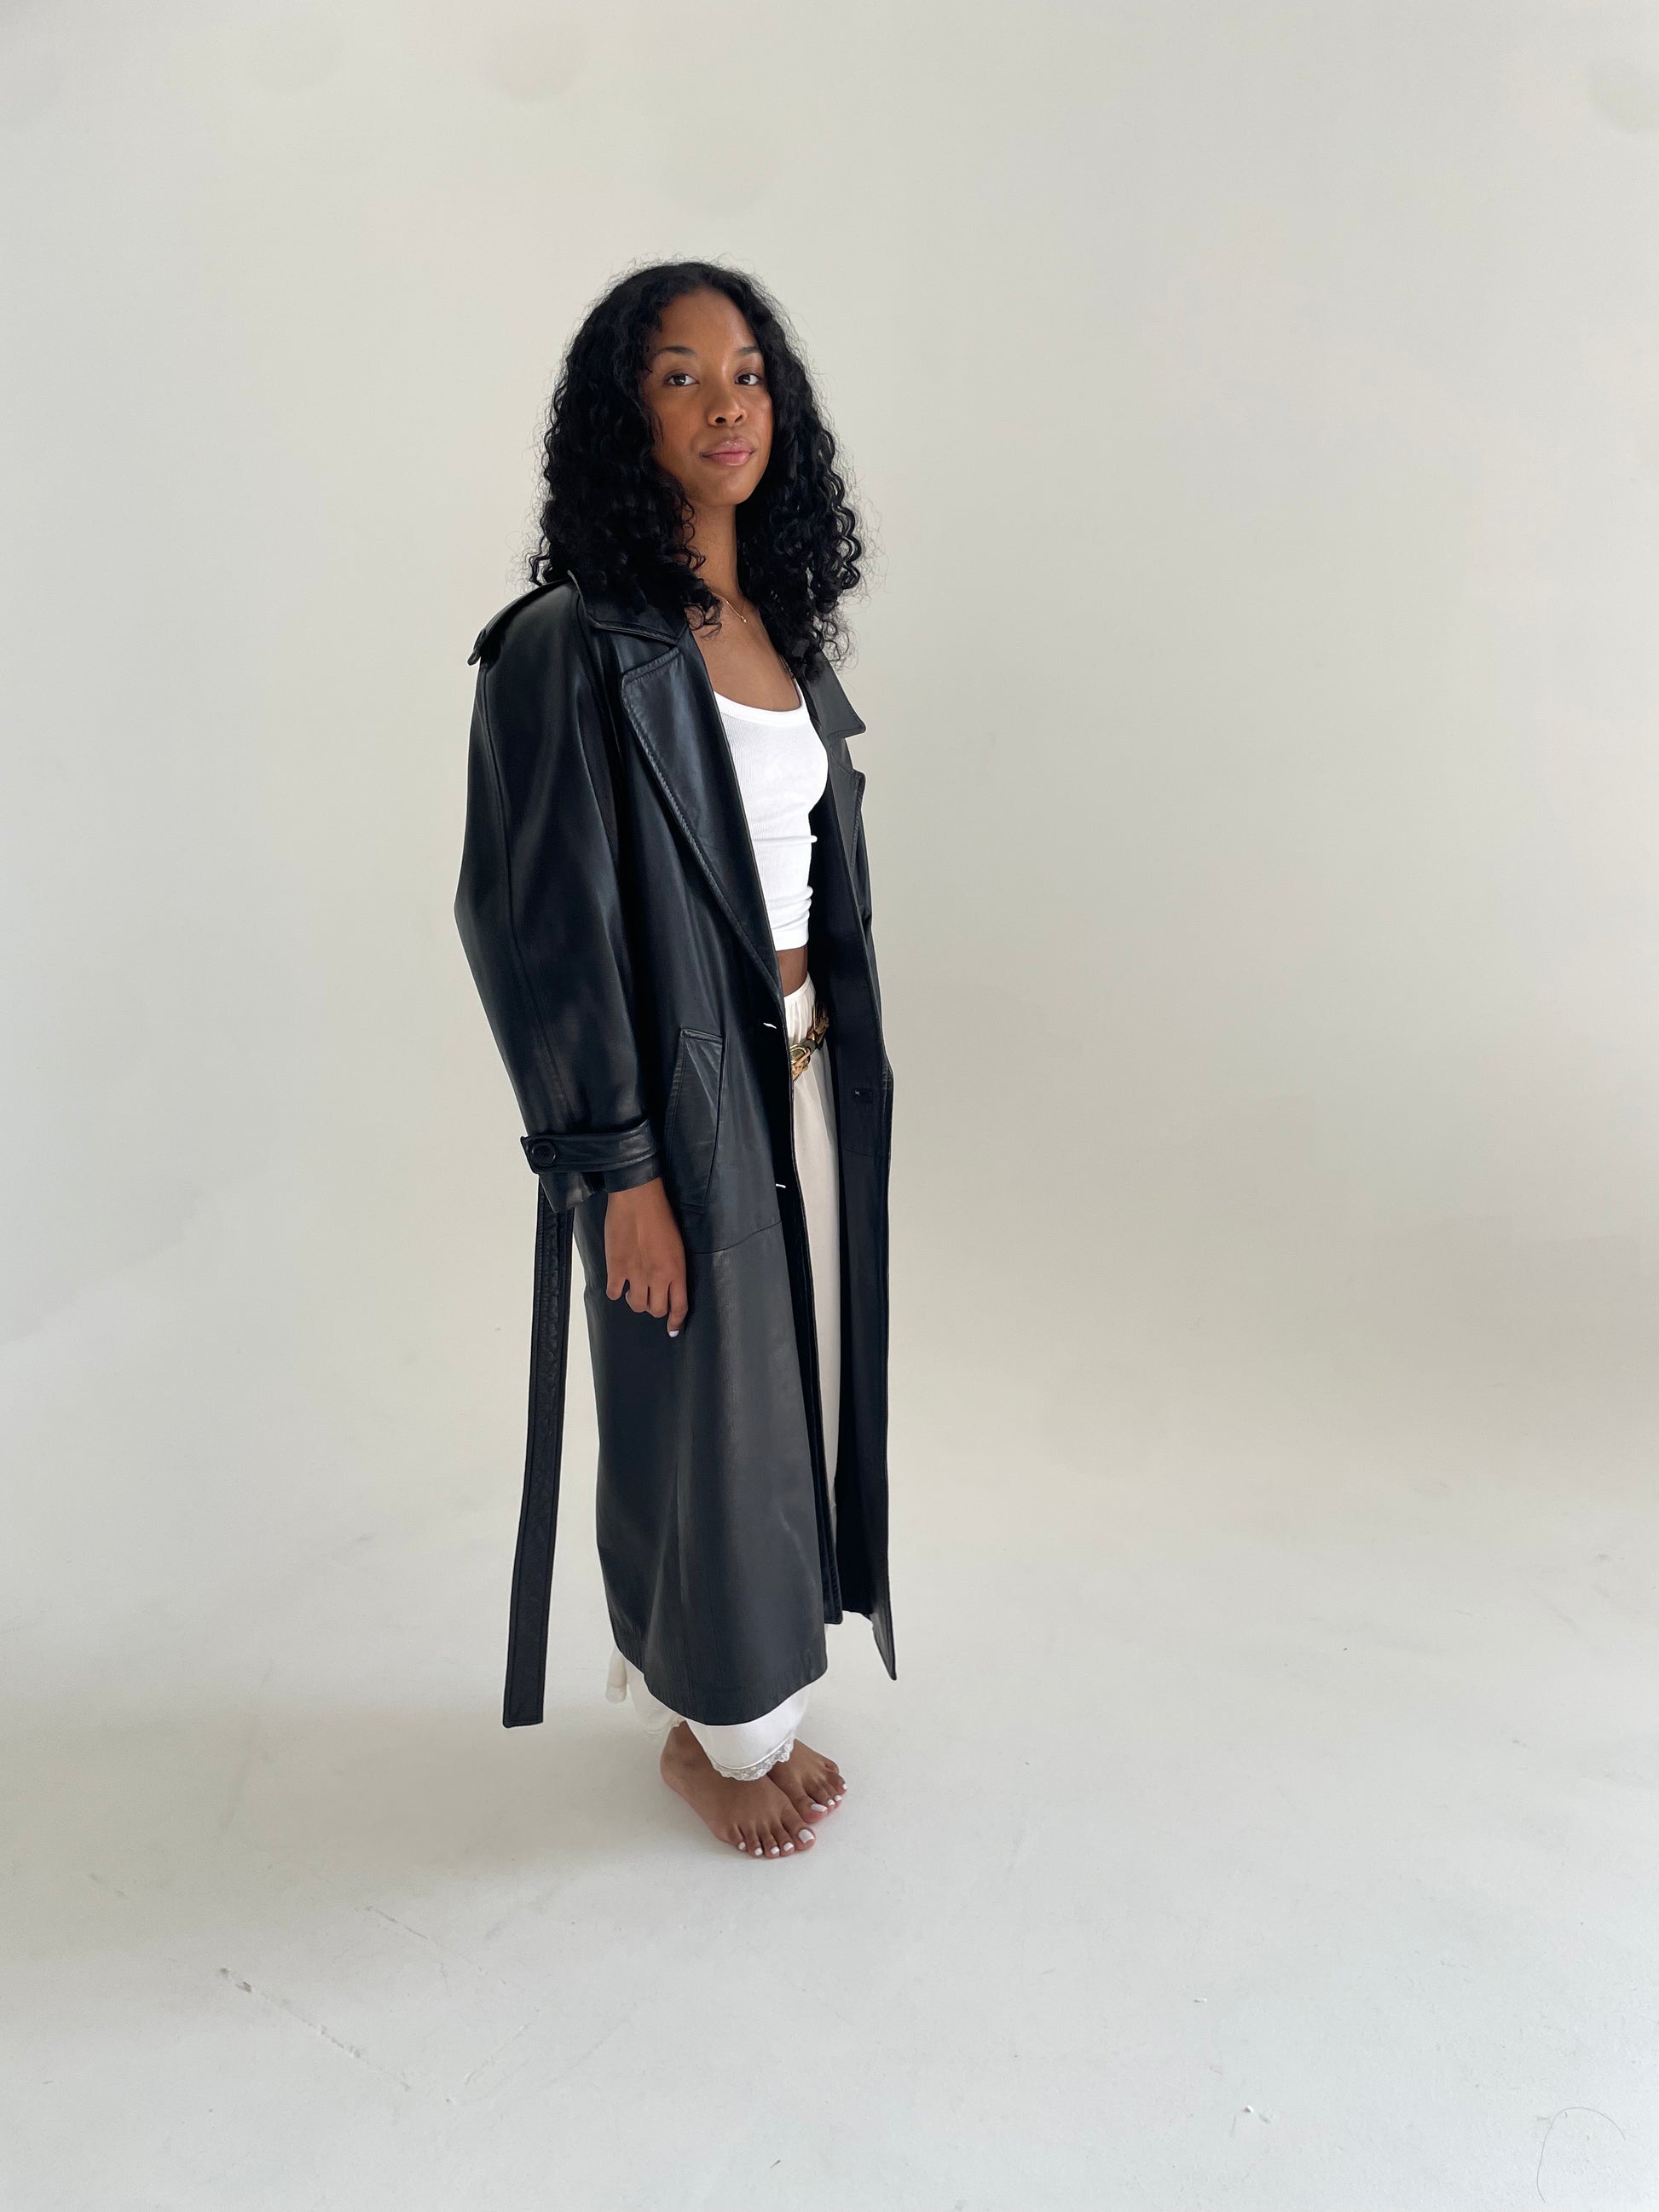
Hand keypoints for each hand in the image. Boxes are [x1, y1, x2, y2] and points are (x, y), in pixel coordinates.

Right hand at [603, 1177, 688, 1335]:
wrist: (637, 1200)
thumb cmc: (660, 1216)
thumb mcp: (677, 1245)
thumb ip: (673, 1267)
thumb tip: (668, 1282)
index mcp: (677, 1270)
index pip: (679, 1306)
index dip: (676, 1321)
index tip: (672, 1329)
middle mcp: (658, 1277)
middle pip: (656, 1309)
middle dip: (654, 1308)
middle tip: (650, 1298)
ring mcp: (636, 1274)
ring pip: (636, 1305)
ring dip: (635, 1301)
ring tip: (633, 1290)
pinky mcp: (616, 1268)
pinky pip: (614, 1293)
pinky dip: (616, 1292)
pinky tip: (617, 1284)